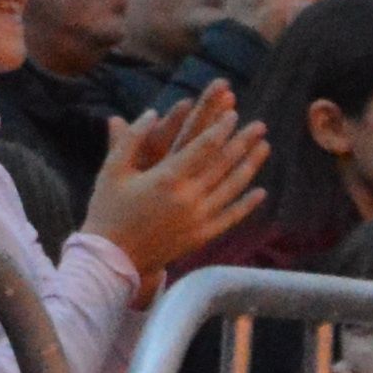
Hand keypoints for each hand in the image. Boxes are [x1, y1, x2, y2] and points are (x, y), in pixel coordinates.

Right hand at [81, 88, 267, 278]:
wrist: (111, 259)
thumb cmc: (108, 210)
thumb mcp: (112, 169)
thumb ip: (131, 138)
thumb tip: (152, 112)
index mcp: (167, 177)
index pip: (204, 146)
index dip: (221, 128)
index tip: (234, 114)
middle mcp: (189, 197)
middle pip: (224, 163)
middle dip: (243, 142)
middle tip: (259, 125)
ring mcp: (198, 219)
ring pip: (232, 187)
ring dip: (250, 166)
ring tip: (264, 148)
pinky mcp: (201, 237)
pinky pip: (230, 217)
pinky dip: (247, 204)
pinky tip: (260, 192)